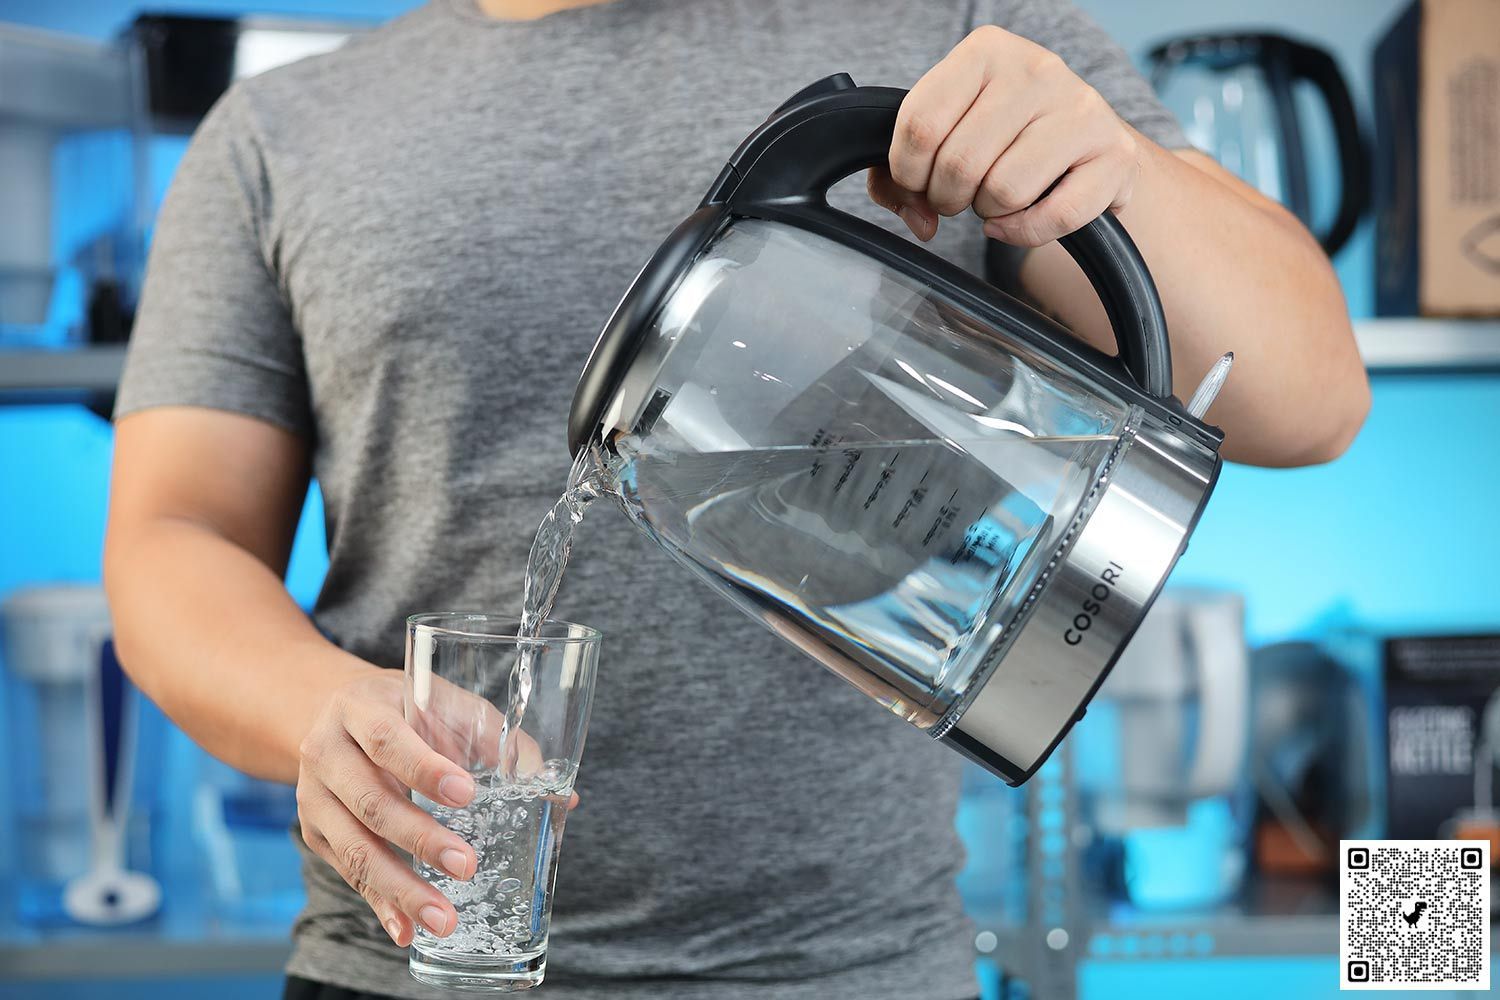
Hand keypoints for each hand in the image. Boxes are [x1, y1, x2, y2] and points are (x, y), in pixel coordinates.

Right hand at [295, 670, 572, 946]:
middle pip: (371, 801)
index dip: (425, 769)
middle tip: (466, 865)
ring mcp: (315, 796)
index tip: (467, 795)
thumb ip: (500, 743)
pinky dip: (380, 904)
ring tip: (443, 918)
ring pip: (355, 847)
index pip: (389, 740)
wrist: (334, 711)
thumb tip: (563, 794)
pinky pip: (347, 873)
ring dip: (402, 887)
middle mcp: (328, 752)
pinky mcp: (316, 833)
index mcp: (360, 709)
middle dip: (420, 838)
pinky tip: (407, 929)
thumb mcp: (447, 706)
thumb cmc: (408, 709)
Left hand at [868, 25, 1140, 246]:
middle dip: (946, 198)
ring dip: (988, 212)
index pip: (920, 124)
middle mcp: (1037, 69)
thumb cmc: (1000, 134)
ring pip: (1004, 190)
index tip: (918, 181)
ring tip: (994, 198)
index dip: (907, 172)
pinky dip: (1024, 232)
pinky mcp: (1114, 154)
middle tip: (958, 195)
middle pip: (960, 162)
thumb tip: (919, 220)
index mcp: (985, 51)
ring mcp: (1081, 109)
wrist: (1080, 137)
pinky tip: (1017, 220)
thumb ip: (899, 177)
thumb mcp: (945, 130)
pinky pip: (1056, 216)